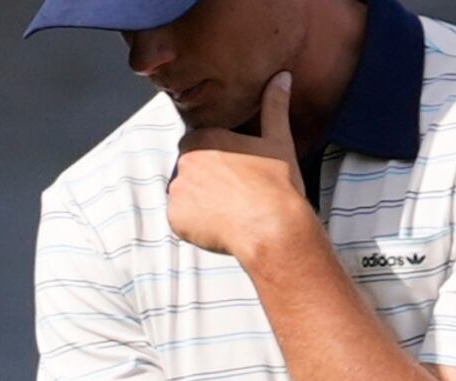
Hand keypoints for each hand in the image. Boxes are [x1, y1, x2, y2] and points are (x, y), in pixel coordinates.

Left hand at [165, 74, 315, 261]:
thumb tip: (282, 77)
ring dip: (198, 200)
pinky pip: (179, 219)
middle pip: (190, 169)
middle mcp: (185, 161)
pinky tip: (218, 224)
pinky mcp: (174, 218)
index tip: (235, 172)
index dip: (217, 159)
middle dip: (205, 179)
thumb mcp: (278, 140)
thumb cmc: (278, 184)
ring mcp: (177, 191)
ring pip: (184, 193)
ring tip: (228, 210)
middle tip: (233, 193)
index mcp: (205, 138)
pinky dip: (193, 223)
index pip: (199, 144)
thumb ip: (274, 107)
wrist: (272, 228)